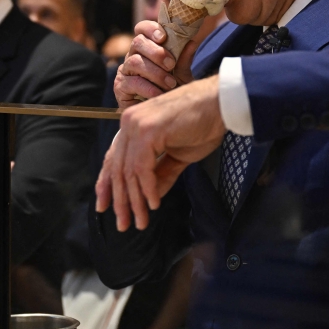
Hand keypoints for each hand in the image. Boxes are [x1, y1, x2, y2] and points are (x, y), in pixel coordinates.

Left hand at [96, 75, 225, 230]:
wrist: (221, 104)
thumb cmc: (203, 124)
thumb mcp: (178, 154)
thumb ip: (161, 174)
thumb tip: (149, 197)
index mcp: (132, 124)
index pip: (114, 159)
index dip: (108, 185)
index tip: (106, 208)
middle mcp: (129, 122)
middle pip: (118, 168)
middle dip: (120, 200)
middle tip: (124, 224)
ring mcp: (137, 125)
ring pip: (128, 171)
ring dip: (135, 200)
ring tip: (141, 221)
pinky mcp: (148, 131)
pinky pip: (142, 168)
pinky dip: (147, 189)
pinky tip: (153, 204)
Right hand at [114, 21, 197, 108]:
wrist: (164, 115)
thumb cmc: (172, 89)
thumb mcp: (182, 73)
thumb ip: (184, 59)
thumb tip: (192, 42)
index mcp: (147, 47)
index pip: (142, 29)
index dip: (151, 29)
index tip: (164, 37)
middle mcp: (133, 55)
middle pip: (137, 42)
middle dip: (156, 52)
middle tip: (171, 64)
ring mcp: (125, 71)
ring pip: (134, 62)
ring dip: (155, 73)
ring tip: (170, 84)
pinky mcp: (120, 87)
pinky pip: (131, 83)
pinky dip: (147, 88)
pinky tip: (159, 94)